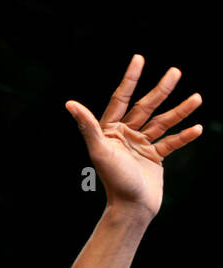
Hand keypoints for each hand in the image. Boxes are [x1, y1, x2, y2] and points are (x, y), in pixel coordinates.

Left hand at [65, 55, 201, 218]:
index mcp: (110, 131)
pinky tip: (197, 128)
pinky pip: (171, 142)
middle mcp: (125, 135)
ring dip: (180, 111)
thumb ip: (88, 126)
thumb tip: (70, 103)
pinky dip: (184, 135)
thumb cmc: (113, 181)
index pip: (121, 99)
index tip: (139, 58)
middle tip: (176, 71)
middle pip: (146, 107)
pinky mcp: (155, 157)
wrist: (131, 208)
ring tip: (197, 98)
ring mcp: (141, 145)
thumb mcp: (99, 151)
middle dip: (161, 90)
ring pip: (163, 122)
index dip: (130, 79)